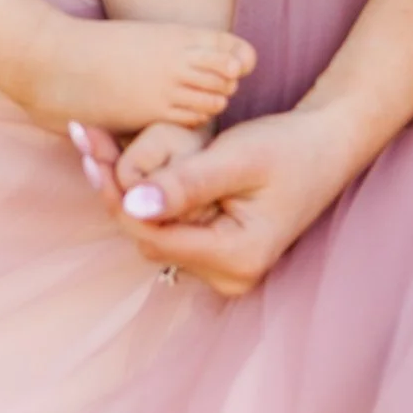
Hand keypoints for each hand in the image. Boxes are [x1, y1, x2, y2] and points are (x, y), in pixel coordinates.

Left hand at [70, 104, 359, 298]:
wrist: (327, 143)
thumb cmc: (289, 146)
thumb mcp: (237, 158)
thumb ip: (187, 183)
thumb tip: (133, 205)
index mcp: (237, 258)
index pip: (155, 236)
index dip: (116, 196)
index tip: (89, 151)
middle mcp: (228, 275)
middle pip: (149, 235)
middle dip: (115, 188)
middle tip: (86, 137)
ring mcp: (222, 266)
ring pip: (154, 229)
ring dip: (127, 187)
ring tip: (97, 140)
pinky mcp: (217, 248)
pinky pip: (169, 224)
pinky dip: (148, 191)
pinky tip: (121, 157)